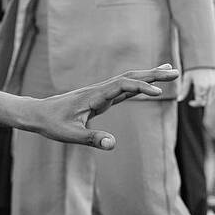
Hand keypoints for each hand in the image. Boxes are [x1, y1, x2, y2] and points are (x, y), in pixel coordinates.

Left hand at [31, 65, 179, 149]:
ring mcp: (101, 93)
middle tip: (176, 72)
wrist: (38, 114)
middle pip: (130, 77)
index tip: (159, 93)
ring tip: (170, 70)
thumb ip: (92, 138)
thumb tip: (112, 144)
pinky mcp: (100, 98)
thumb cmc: (52, 124)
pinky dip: (138, 84)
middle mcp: (100, 90)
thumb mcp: (70, 135)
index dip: (141, 87)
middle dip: (153, 74)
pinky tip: (148, 85)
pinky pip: (123, 88)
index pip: (123, 86)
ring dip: (149, 75)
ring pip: (128, 80)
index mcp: (94, 96)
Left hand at [178, 67, 214, 106]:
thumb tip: (178, 100)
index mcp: (201, 87)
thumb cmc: (193, 67)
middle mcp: (210, 86)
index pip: (199, 102)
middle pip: (206, 102)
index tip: (190, 102)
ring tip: (199, 92)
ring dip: (206, 98)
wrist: (205, 56)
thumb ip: (183, 90)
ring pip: (212, 97)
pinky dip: (211, 93)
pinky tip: (206, 88)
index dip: (194, 104)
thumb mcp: (187, 78)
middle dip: (200, 102)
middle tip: (195, 100)